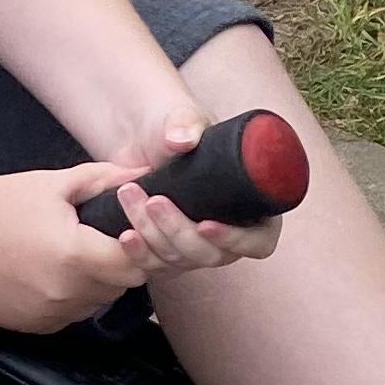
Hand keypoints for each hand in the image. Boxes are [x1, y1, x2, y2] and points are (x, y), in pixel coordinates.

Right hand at [0, 148, 275, 334]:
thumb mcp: (54, 183)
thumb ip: (105, 179)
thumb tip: (147, 174)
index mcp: (75, 255)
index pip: (135, 262)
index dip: (138, 246)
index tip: (128, 230)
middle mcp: (65, 293)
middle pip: (119, 286)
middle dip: (119, 263)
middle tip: (102, 238)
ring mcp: (47, 314)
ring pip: (95, 303)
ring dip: (95, 283)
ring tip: (71, 253)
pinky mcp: (31, 326)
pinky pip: (68, 316)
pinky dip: (69, 298)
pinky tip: (46, 271)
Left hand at [86, 107, 280, 283]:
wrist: (141, 140)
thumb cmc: (177, 127)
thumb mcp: (185, 118)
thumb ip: (186, 123)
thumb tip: (180, 140)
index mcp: (253, 207)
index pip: (259, 242)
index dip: (236, 240)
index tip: (205, 224)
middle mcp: (229, 235)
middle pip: (212, 256)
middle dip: (180, 232)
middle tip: (155, 201)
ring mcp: (197, 248)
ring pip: (180, 261)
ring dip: (154, 235)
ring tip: (130, 197)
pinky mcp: (166, 252)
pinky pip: (156, 267)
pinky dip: (139, 253)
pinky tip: (125, 235)